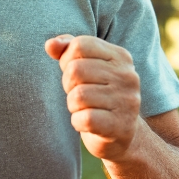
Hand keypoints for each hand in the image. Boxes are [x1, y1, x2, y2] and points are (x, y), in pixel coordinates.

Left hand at [45, 34, 141, 161]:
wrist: (120, 133)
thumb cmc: (97, 93)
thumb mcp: (84, 65)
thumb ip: (67, 49)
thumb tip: (50, 44)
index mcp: (120, 56)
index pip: (80, 45)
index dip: (67, 59)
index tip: (74, 72)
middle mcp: (128, 77)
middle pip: (75, 70)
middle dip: (68, 84)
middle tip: (80, 93)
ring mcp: (127, 102)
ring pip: (78, 96)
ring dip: (73, 105)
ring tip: (86, 108)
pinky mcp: (120, 126)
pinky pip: (84, 119)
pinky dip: (78, 122)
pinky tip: (88, 123)